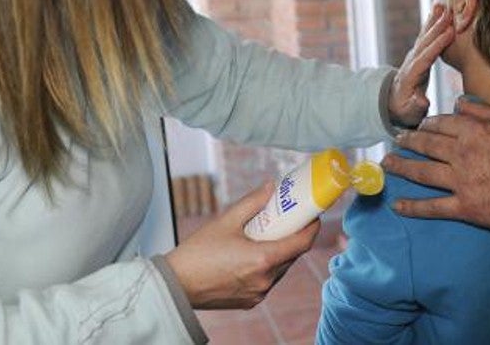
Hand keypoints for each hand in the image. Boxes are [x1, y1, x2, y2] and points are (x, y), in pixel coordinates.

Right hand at [165, 181, 318, 309]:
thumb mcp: (226, 221)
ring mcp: (259, 293)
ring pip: (280, 269)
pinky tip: (253, 255)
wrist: (176, 285)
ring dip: (279, 252)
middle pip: (292, 255)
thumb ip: (252, 203)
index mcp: (263, 259)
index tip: (313, 215)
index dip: (312, 228)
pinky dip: (267, 267)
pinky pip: (268, 281)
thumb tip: (270, 187)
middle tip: (287, 220)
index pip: (301, 243)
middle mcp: (265, 280)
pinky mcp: (250, 302)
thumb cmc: (197, 253)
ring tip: (267, 236)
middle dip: (293, 237)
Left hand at [382, 97, 489, 231]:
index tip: (419, 127)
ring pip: (422, 173)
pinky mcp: (464, 207)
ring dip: (402, 167)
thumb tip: (460, 102)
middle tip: (395, 140)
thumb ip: (484, 110)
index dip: (427, 125)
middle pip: (426, 146)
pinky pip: (433, 207)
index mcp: (473, 131)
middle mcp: (461, 154)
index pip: (441, 124)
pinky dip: (413, 208)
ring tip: (387, 164)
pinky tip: (397, 206)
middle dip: (408, 142)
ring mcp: (460, 182)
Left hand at [388, 5, 455, 127]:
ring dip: (434, 22)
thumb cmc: (405, 110)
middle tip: (449, 15)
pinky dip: (432, 22)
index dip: (436, 45)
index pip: (425, 58)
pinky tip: (438, 10)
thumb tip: (423, 101)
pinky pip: (426, 36)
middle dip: (436, 28)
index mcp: (411, 76)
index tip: (449, 33)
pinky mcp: (418, 53)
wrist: (393, 103)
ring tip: (442, 7)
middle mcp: (411, 62)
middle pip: (424, 43)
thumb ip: (416, 106)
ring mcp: (413, 56)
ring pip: (424, 36)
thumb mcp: (410, 113)